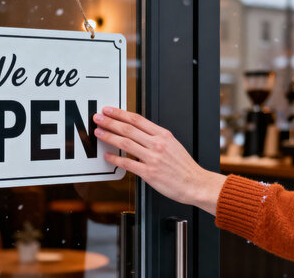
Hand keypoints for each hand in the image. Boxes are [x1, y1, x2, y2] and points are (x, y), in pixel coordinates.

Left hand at [93, 107, 226, 214]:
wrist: (195, 183)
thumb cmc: (184, 167)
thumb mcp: (173, 144)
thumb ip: (155, 137)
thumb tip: (136, 132)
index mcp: (163, 135)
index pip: (137, 119)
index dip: (120, 113)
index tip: (108, 110)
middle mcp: (157, 144)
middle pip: (128, 129)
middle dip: (110, 121)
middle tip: (98, 117)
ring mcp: (153, 158)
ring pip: (125, 143)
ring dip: (109, 136)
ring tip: (98, 132)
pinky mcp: (149, 173)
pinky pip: (128, 163)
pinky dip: (115, 159)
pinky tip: (107, 156)